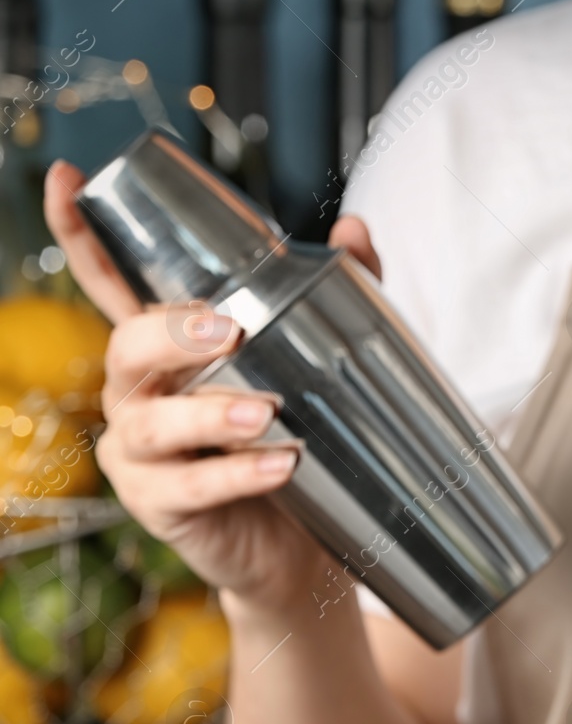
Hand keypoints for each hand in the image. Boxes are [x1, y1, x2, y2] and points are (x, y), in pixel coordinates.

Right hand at [44, 162, 378, 612]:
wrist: (300, 544)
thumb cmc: (292, 439)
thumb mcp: (314, 363)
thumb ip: (332, 296)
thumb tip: (355, 231)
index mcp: (166, 348)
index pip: (112, 283)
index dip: (81, 234)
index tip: (63, 179)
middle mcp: (138, 393)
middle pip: (128, 347)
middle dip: (171, 334)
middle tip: (227, 330)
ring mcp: (140, 450)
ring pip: (154, 421)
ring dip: (210, 413)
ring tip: (266, 413)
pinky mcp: (158, 504)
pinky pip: (189, 486)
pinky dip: (237, 474)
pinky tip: (281, 466)